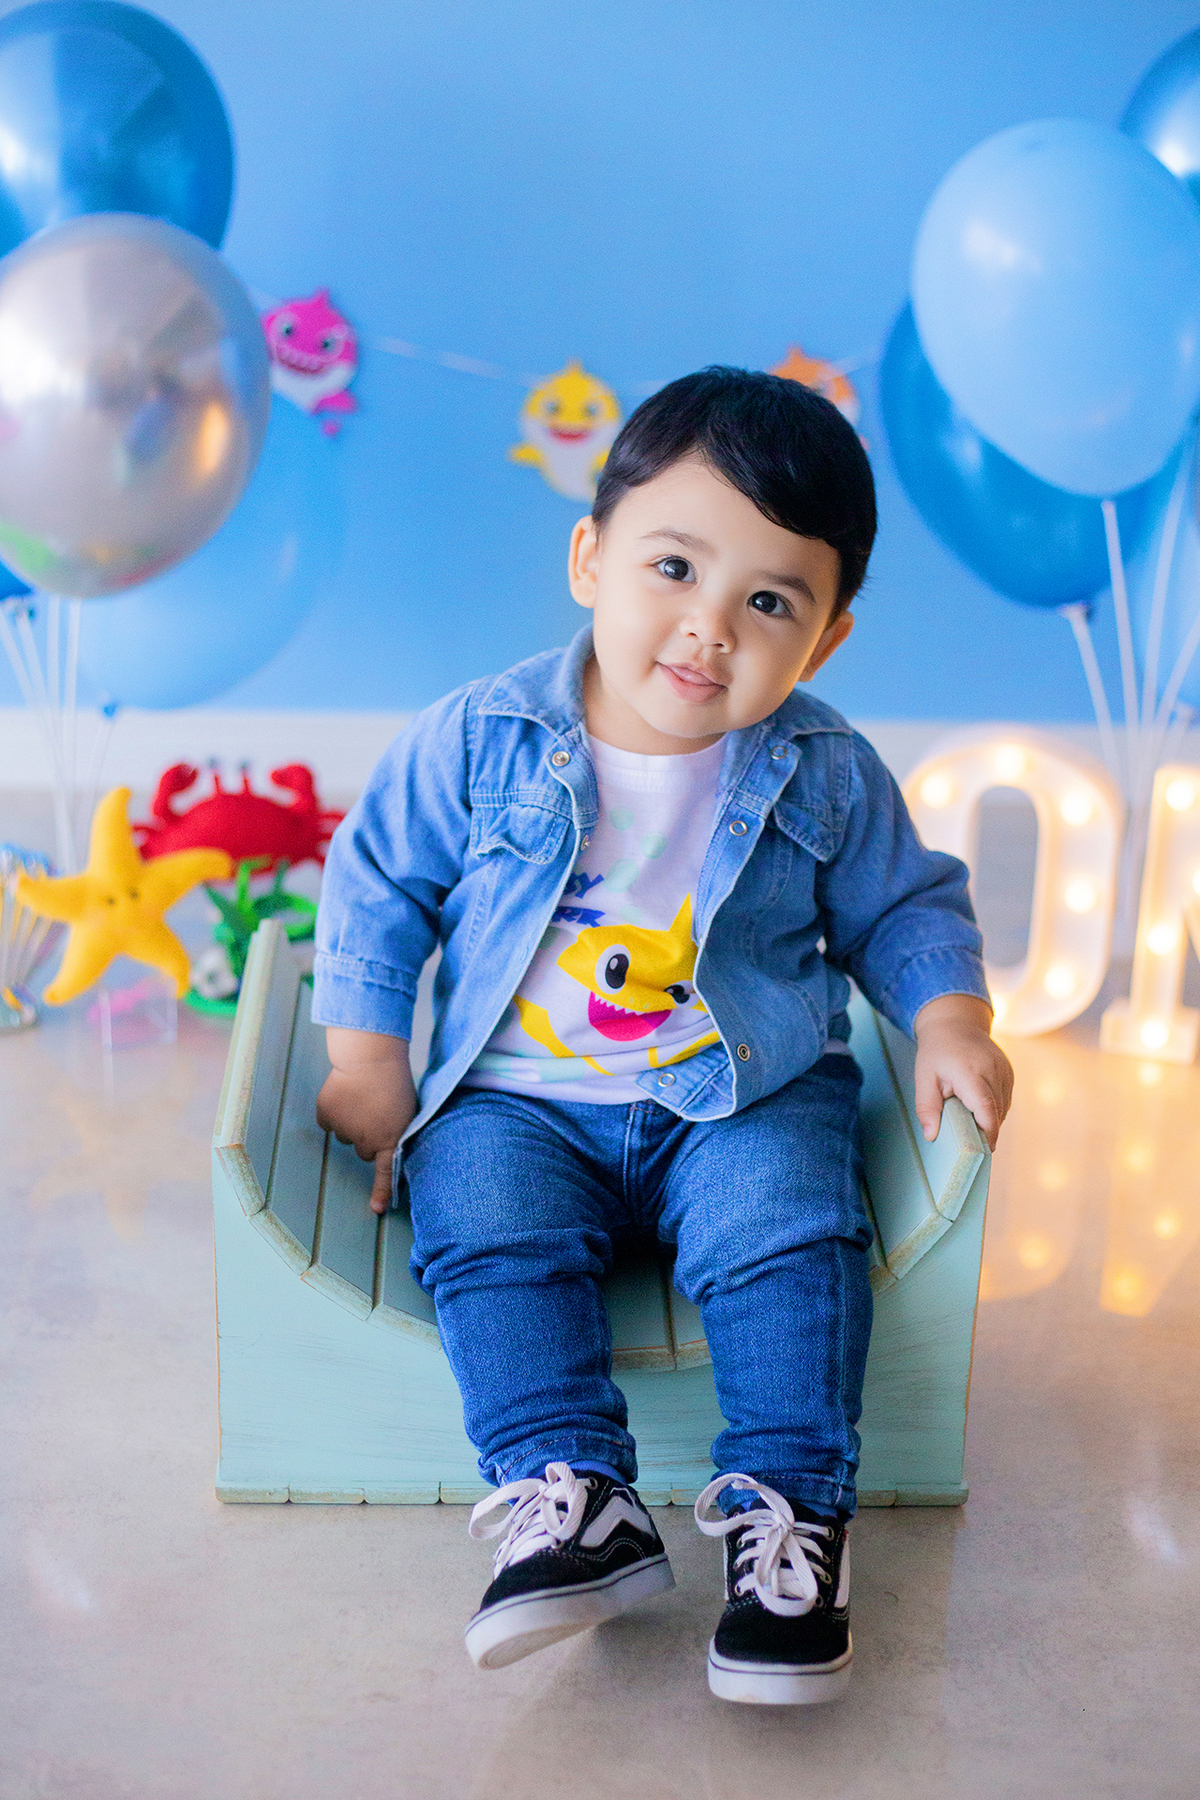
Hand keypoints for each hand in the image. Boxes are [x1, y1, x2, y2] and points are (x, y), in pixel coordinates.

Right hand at [317, 1028, 417, 1213]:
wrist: (370, 1058)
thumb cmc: (394, 1081)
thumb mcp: (407, 1110)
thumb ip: (396, 1131)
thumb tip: (387, 1144)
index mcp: (389, 1139)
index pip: (386, 1171)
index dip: (381, 1192)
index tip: (376, 1210)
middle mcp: (364, 1140)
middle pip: (363, 1150)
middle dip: (367, 1136)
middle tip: (376, 1112)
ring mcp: (343, 1129)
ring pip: (345, 1136)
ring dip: (351, 1123)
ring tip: (362, 1098)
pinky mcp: (326, 1115)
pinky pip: (328, 1122)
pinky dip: (334, 1112)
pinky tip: (344, 1095)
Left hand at [912, 993, 1012, 1151]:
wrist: (955, 1022)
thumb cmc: (936, 1052)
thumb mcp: (923, 1077)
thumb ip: (927, 1107)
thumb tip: (931, 1136)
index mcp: (969, 1071)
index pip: (985, 1107)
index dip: (987, 1132)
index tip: (983, 1151)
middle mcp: (992, 1070)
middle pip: (996, 1111)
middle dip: (986, 1131)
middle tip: (973, 1145)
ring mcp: (1004, 1070)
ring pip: (1003, 1107)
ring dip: (990, 1120)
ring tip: (972, 1123)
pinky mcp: (1009, 1072)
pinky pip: (1006, 1099)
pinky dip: (995, 1109)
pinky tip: (980, 1109)